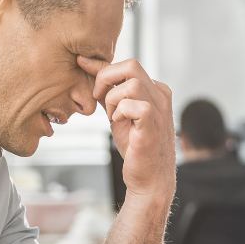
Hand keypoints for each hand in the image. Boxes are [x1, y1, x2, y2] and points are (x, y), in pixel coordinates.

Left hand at [77, 56, 175, 201]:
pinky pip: (133, 104)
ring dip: (113, 99)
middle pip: (132, 65)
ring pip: (132, 83)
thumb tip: (86, 65)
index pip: (128, 67)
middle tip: (97, 97)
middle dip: (106, 77)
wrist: (148, 179)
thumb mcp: (118, 113)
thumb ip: (107, 91)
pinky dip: (119, 112)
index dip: (103, 69)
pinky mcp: (153, 124)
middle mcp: (160, 95)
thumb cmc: (135, 148)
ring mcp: (160, 108)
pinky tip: (119, 125)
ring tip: (112, 117)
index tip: (84, 69)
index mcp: (154, 89)